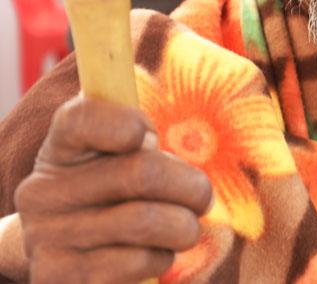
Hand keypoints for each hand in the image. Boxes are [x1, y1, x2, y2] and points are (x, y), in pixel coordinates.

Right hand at [14, 95, 212, 283]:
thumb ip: (137, 133)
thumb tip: (149, 128)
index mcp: (61, 148)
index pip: (81, 118)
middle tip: (202, 197)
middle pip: (143, 172)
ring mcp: (47, 237)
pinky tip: (156, 254)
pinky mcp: (61, 277)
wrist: (70, 252)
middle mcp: (43, 191)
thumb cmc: (114, 191)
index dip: (127, 122)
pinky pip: (137, 262)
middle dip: (192, 187)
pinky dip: (161, 258)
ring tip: (185, 228)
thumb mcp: (117, 155)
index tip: (152, 136)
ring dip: (184, 227)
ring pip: (146, 221)